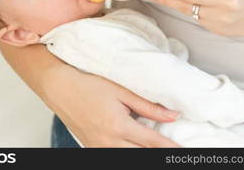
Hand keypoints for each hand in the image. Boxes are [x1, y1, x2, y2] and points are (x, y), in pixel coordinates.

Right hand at [45, 67, 179, 146]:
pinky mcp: (92, 149)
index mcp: (118, 126)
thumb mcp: (121, 92)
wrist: (60, 88)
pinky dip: (127, 152)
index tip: (182, 151)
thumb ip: (147, 106)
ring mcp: (99, 148)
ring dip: (142, 152)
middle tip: (172, 149)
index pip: (153, 143)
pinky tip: (133, 145)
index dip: (170, 148)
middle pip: (142, 155)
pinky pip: (114, 156)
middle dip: (158, 153)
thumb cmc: (88, 85)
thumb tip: (171, 115)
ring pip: (129, 158)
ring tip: (153, 145)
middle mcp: (108, 142)